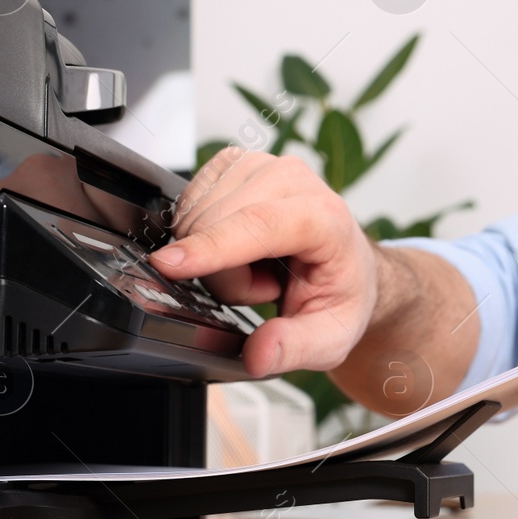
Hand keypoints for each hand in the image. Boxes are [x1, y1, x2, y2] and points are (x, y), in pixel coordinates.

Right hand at [150, 148, 377, 376]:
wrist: (348, 266)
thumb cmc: (341, 294)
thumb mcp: (331, 339)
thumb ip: (295, 348)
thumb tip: (259, 354)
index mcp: (327, 218)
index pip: (260, 224)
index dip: (212, 246)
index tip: (169, 265)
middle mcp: (294, 179)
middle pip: (217, 225)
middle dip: (224, 275)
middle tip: (264, 289)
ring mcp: (262, 166)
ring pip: (196, 213)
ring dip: (213, 256)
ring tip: (256, 267)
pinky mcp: (235, 164)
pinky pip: (189, 202)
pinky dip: (203, 233)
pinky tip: (238, 246)